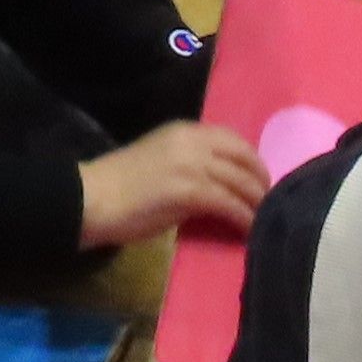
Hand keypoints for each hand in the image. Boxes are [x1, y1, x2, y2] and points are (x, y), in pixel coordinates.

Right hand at [82, 118, 271, 248]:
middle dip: (261, 180)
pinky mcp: (191, 190)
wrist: (92, 198)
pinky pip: (230, 204)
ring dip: (257, 202)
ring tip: (266, 219)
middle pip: (243, 157)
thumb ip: (189, 163)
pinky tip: (250, 231)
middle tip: (269, 201)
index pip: (232, 139)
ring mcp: (193, 164)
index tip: (259, 178)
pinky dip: (245, 218)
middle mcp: (193, 141)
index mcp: (184, 131)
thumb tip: (216, 183)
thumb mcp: (160, 159)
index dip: (251, 159)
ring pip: (240, 181)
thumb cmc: (119, 186)